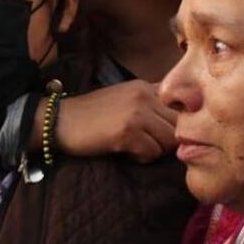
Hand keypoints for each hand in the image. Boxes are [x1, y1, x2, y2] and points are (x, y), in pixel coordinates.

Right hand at [54, 80, 176, 161]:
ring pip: (169, 141)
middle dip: (167, 140)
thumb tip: (183, 119)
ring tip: (135, 147)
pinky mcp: (127, 131)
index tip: (161, 133)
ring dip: (154, 150)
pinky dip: (141, 158)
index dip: (176, 125)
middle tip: (147, 144)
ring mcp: (137, 112)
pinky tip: (126, 151)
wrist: (60, 120)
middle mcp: (145, 95)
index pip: (182, 107)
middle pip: (179, 126)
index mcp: (146, 86)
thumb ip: (151, 104)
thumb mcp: (125, 98)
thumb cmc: (93, 115)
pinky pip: (152, 153)